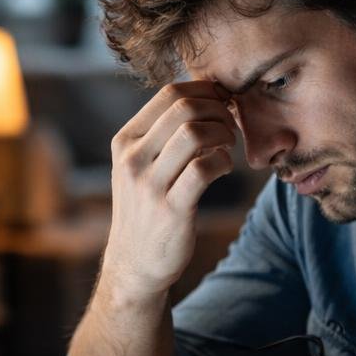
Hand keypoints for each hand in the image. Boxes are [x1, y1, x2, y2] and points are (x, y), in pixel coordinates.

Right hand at [99, 81, 238, 301]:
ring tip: (228, 145)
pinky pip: (204, 169)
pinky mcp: (171, 209)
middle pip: (183, 108)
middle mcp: (132, 159)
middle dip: (218, 109)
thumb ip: (161, 135)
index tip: (222, 103)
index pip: (168, 94)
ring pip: (193, 133)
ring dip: (222, 133)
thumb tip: (204, 99)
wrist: (135, 264)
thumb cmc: (146, 209)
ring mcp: (150, 185)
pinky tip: (224, 167)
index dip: (204, 91)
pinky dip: (223, 161)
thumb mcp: (138, 167)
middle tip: (231, 124)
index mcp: (125, 141)